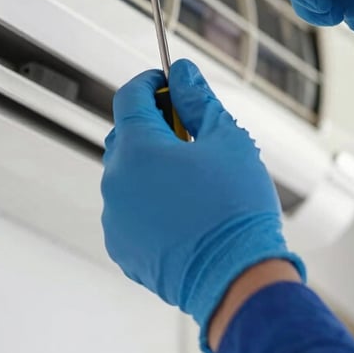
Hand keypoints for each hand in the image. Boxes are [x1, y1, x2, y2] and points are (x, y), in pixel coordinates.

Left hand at [101, 59, 303, 352]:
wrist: (237, 279)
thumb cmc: (236, 207)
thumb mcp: (226, 138)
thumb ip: (197, 99)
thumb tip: (182, 72)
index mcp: (137, 149)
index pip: (129, 96)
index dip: (150, 82)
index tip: (170, 82)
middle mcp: (115, 181)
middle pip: (125, 134)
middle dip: (153, 123)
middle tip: (189, 130)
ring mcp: (115, 217)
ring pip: (127, 173)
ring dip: (151, 164)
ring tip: (192, 176)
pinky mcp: (122, 247)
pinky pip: (128, 208)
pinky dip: (148, 199)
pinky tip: (183, 208)